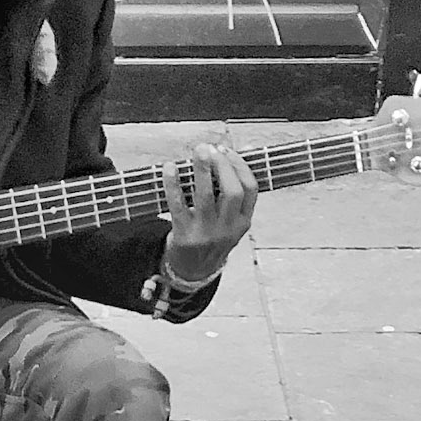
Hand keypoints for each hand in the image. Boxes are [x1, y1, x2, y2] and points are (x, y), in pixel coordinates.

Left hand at [160, 144, 257, 282]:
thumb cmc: (212, 239)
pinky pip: (178, 206)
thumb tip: (239, 152)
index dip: (240, 166)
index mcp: (242, 223)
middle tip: (210, 149)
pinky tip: (170, 168)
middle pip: (232, 192)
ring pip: (206, 196)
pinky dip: (173, 185)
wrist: (193, 272)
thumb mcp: (231, 223)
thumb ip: (235, 194)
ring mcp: (206, 233)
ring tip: (198, 151)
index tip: (226, 151)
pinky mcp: (184, 236)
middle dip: (222, 166)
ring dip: (202, 170)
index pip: (250, 190)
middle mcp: (227, 229)